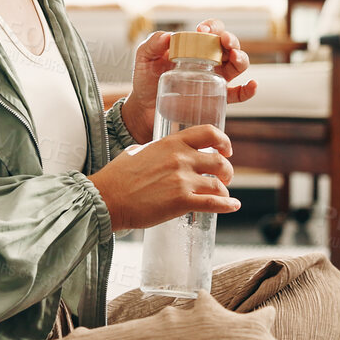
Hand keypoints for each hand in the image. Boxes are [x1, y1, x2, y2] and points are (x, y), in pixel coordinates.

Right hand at [86, 124, 237, 231]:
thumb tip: (161, 155)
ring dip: (224, 190)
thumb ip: (156, 151)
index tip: (226, 149)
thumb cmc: (117, 177)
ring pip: (218, 184)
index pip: (208, 133)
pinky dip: (227, 205)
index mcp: (171, 143)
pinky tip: (233, 206)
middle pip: (219, 161)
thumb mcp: (137, 152)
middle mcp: (181, 159)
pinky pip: (214, 203)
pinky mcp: (181, 202)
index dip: (223, 141)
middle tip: (224, 177)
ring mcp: (182, 180)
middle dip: (226, 170)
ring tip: (223, 195)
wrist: (107, 199)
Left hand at [121, 18, 256, 143]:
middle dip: (230, 40)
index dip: (212, 27)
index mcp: (194, 46)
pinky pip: (238, 94)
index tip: (202, 31)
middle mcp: (209, 60)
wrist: (144, 109)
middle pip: (229, 45)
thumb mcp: (144, 58)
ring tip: (235, 57)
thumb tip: (168, 36)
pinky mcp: (216, 98)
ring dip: (241, 58)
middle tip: (224, 42)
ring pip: (237, 65)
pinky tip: (252, 85)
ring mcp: (215, 79)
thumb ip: (152, 44)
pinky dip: (248, 90)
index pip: (211, 30)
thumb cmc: (145, 80)